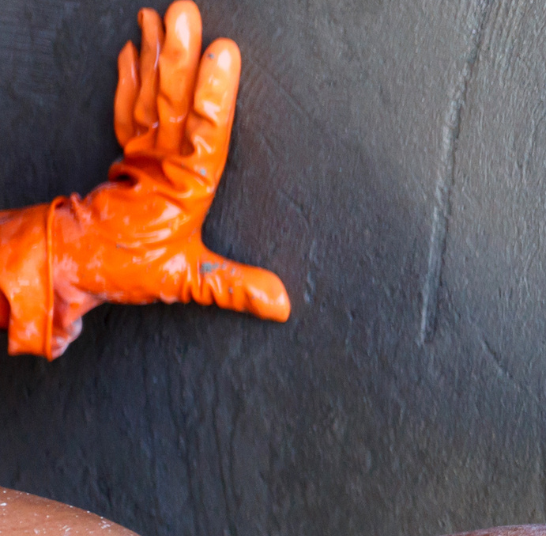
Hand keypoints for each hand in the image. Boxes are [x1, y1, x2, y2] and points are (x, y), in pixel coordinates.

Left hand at [0, 1, 286, 358]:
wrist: (70, 264)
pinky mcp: (128, 150)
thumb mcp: (184, 283)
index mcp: (183, 187)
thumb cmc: (128, 269)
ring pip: (149, 94)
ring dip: (156, 53)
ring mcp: (141, 152)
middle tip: (186, 13)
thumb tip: (282, 303)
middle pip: (171, 101)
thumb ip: (232, 288)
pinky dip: (130, 75)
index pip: (204, 133)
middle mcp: (161, 161)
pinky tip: (135, 46)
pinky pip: (128, 105)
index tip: (223, 54)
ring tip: (162, 15)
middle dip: (180, 55)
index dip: (214, 94)